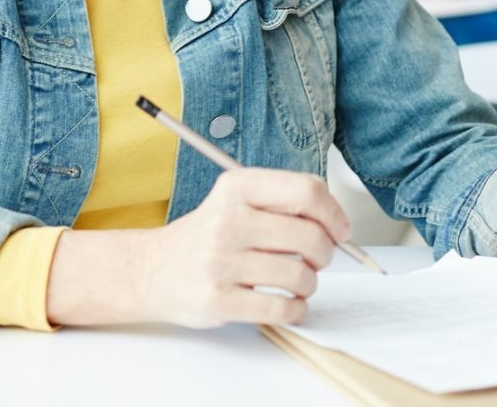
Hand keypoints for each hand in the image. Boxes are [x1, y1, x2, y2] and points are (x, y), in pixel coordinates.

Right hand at [46, 168, 348, 328]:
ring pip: (300, 276)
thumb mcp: (237, 199)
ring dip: (309, 284)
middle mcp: (228, 219)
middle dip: (326, 253)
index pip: (306, 191)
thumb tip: (338, 223)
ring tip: (296, 281)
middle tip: (317, 258)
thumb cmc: (208, 234)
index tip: (340, 230)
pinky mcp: (218, 299)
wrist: (155, 269)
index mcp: (237, 186)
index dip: (334, 213)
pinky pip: (282, 309)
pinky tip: (286, 302)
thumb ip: (282, 201)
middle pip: (309, 237)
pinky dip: (296, 310)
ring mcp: (221, 261)